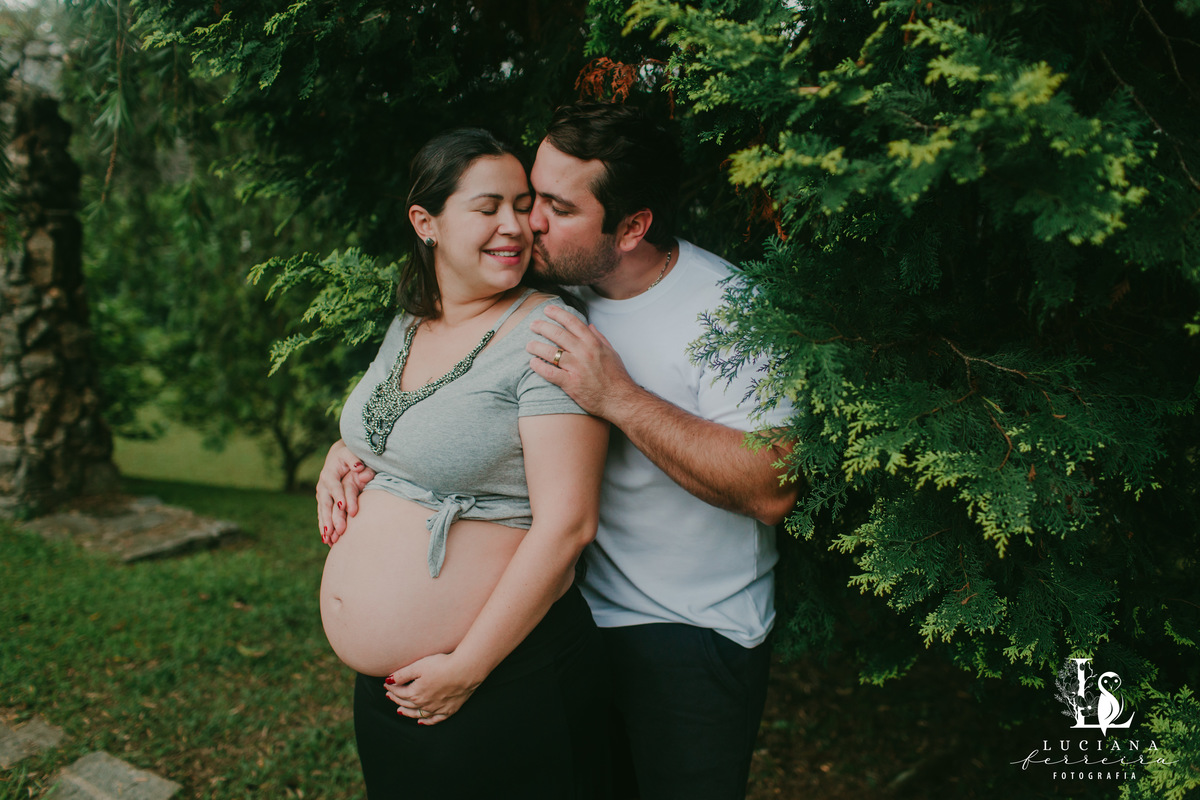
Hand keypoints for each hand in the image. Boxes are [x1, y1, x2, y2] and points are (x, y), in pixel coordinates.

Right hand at [315, 440, 374, 545]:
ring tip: (329, 539)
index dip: (339, 496)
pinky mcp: (323, 501)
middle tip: (336, 530)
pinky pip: (323, 516)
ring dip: (325, 526)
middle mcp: (323, 486)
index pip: (335, 487)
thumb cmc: (348, 456)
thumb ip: (355, 460)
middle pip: (327, 503)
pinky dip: (324, 528)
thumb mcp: (351, 453)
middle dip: (331, 517)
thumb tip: (359, 467)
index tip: (344, 507)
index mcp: (329, 474)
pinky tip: (327, 540)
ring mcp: (321, 495)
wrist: (338, 457)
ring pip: (322, 512)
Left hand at [384, 653, 482, 725]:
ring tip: (399, 710)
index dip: (391, 687)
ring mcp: (437, 708)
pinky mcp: (449, 710)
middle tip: (389, 695)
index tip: (386, 683)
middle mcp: (424, 704)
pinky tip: (421, 721)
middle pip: (406, 703)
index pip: (399, 692)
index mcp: (415, 693)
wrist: (465, 670)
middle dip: (396, 699)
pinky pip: (434, 719)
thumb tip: (389, 680)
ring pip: (417, 713)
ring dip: (407, 712)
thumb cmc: (442, 665)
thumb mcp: (418, 666)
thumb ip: (402, 674)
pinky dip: (426, 721)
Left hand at [527, 304, 637, 418]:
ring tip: (529, 345)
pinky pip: (550, 372)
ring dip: (536, 346)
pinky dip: (539, 367)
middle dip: (542, 327)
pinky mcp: (571, 384)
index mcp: (593, 343)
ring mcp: (577, 368)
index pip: (573, 322)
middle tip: (533, 325)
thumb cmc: (617, 377)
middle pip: (558, 334)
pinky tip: (532, 363)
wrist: (620, 400)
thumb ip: (599, 338)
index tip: (548, 310)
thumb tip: (590, 326)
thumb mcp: (612, 353)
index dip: (558, 313)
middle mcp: (584, 353)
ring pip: (551, 352)